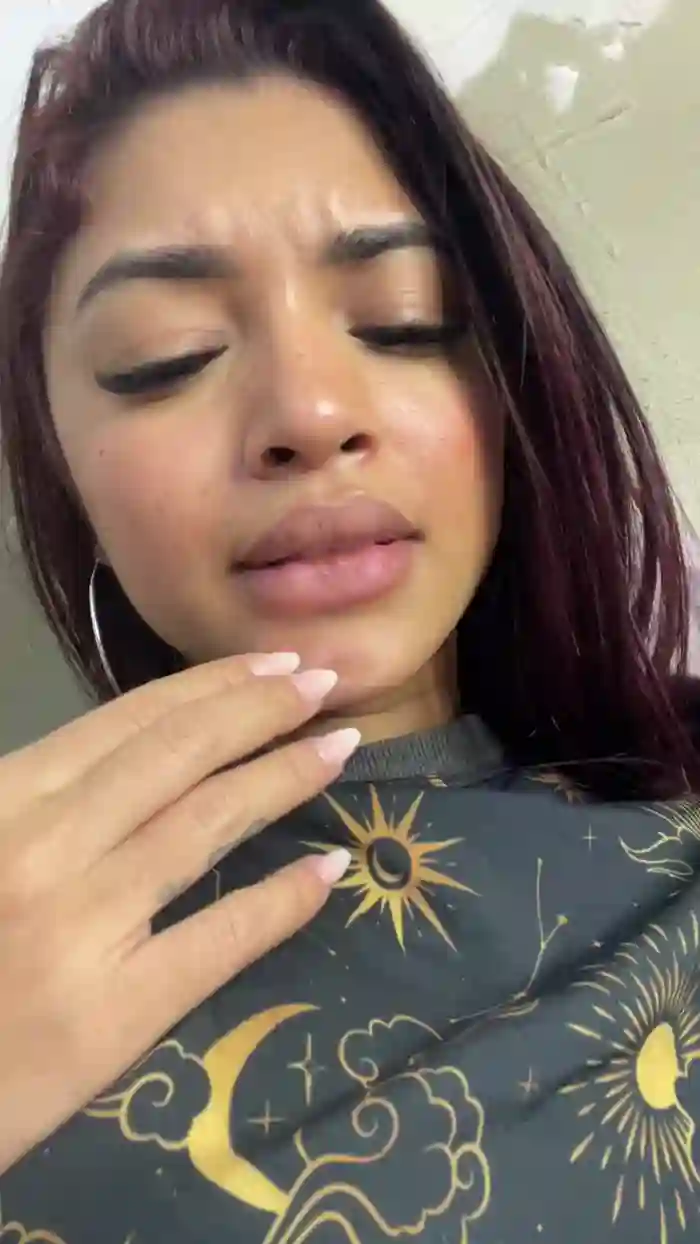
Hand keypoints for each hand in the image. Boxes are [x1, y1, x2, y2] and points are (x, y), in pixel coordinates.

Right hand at [0, 652, 356, 1172]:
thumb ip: (33, 798)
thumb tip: (125, 761)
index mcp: (6, 797)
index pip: (128, 721)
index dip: (210, 685)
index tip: (271, 663)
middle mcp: (46, 846)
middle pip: (179, 755)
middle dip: (260, 709)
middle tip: (323, 680)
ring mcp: (84, 926)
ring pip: (207, 824)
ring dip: (285, 776)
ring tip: (340, 747)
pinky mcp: (113, 1013)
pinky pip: (219, 938)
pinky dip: (283, 900)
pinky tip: (330, 870)